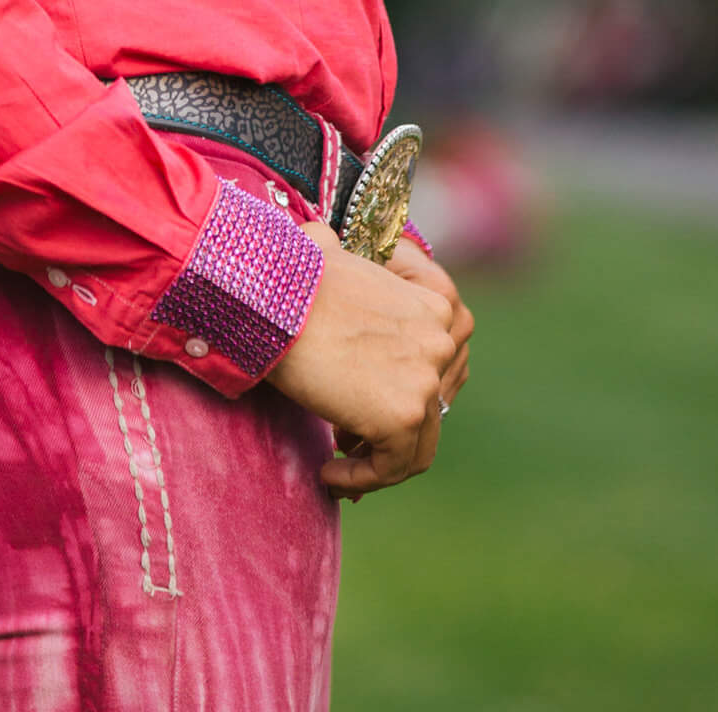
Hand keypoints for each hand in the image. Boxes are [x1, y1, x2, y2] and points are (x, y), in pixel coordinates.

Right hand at [267, 223, 456, 495]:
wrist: (273, 299)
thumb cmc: (289, 277)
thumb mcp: (332, 254)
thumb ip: (342, 253)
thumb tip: (322, 240)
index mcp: (435, 304)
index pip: (444, 364)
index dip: (410, 388)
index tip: (372, 401)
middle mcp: (441, 342)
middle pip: (433, 407)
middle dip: (393, 423)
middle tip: (350, 430)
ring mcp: (427, 380)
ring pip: (417, 444)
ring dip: (379, 456)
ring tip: (339, 455)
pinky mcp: (403, 415)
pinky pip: (392, 467)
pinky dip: (362, 478)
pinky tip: (328, 473)